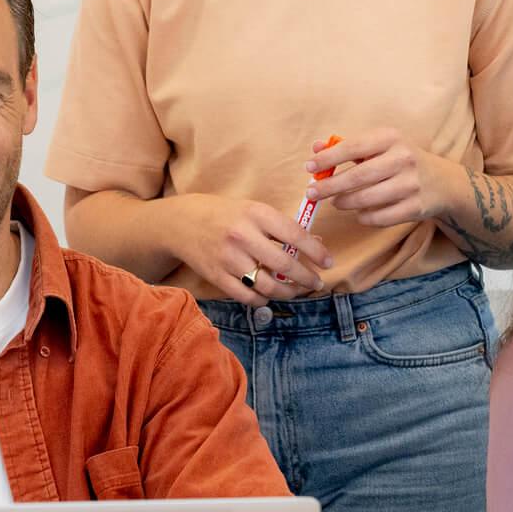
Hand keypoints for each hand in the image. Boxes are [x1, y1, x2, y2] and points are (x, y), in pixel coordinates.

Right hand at [161, 193, 330, 306]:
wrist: (183, 223)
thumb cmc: (226, 215)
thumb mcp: (254, 211)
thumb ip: (282, 227)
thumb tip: (316, 244)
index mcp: (256, 214)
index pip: (295, 235)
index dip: (316, 252)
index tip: (328, 262)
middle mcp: (243, 236)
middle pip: (284, 266)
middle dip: (307, 278)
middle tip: (316, 283)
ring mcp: (229, 259)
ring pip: (268, 287)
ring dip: (288, 293)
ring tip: (296, 291)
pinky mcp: (217, 277)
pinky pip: (248, 297)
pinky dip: (263, 300)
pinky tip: (269, 296)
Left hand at [308, 129, 461, 231]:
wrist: (444, 182)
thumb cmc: (402, 161)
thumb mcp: (380, 146)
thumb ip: (348, 147)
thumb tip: (315, 149)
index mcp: (391, 138)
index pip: (353, 147)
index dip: (328, 158)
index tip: (308, 167)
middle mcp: (403, 159)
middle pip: (358, 176)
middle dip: (330, 186)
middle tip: (311, 193)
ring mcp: (411, 184)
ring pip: (367, 200)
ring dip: (345, 203)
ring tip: (335, 202)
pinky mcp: (416, 208)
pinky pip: (380, 217)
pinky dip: (364, 217)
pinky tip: (358, 212)